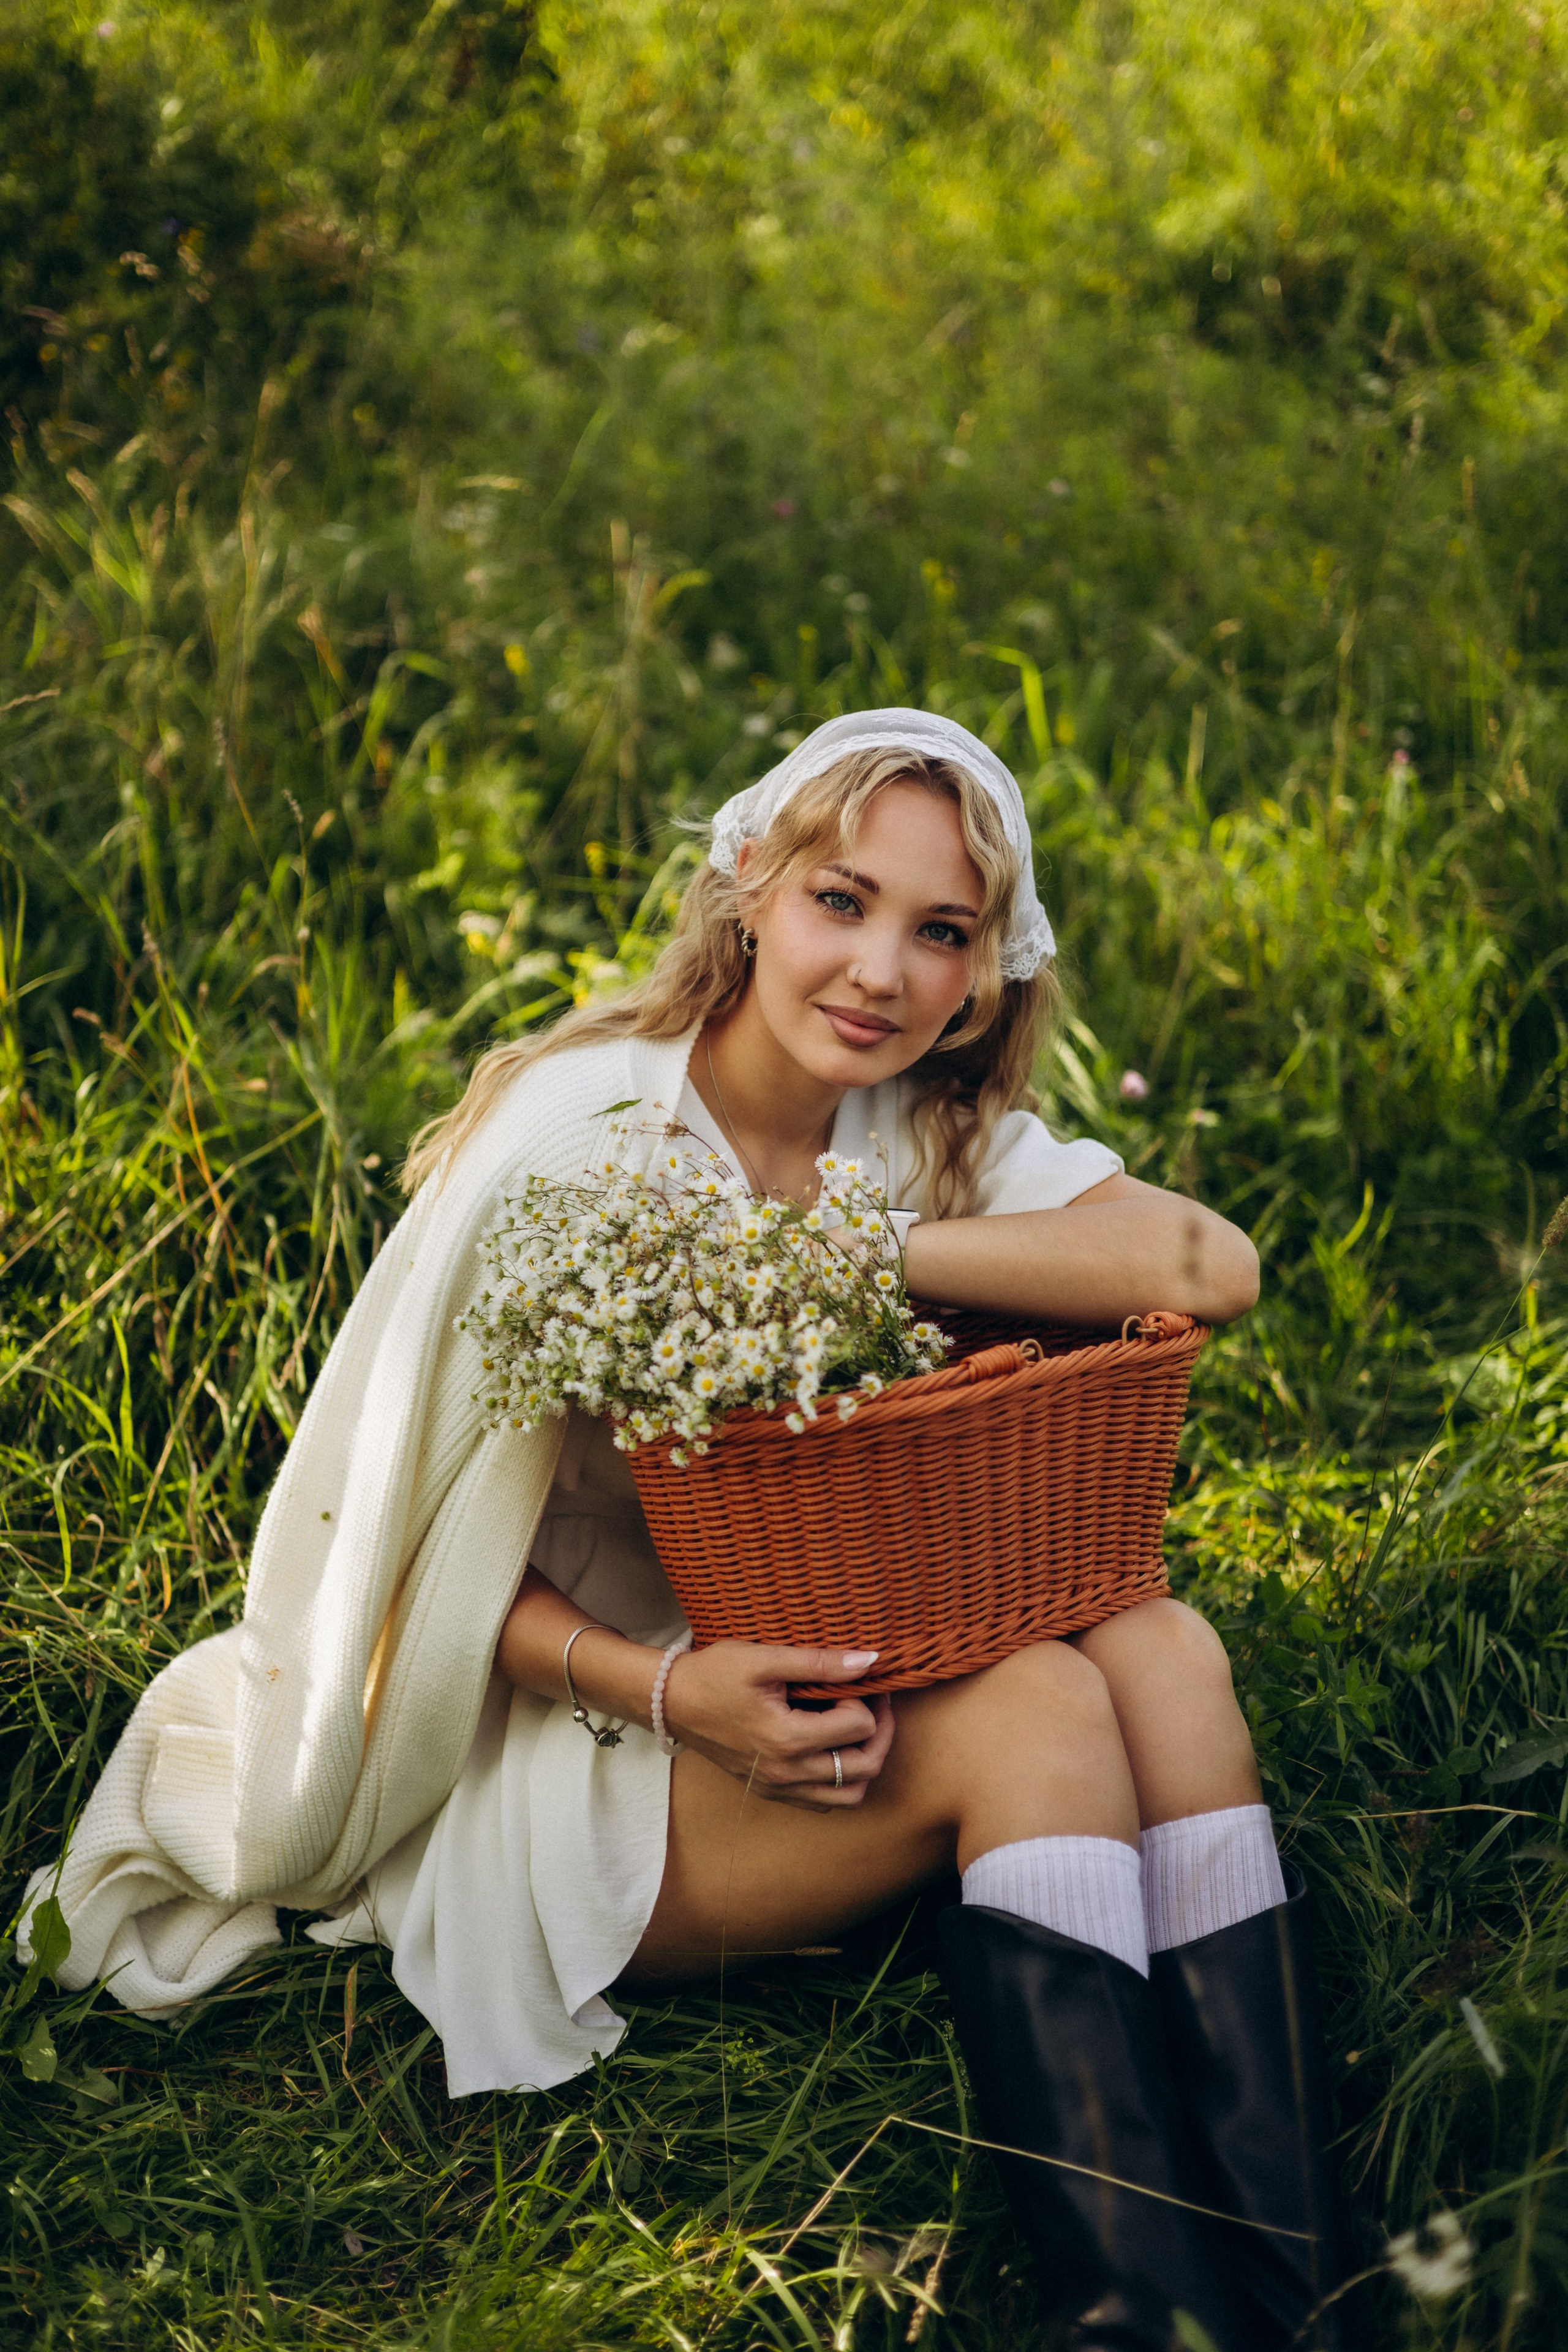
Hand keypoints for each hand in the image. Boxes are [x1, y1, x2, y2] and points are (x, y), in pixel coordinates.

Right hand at [662, 1642, 895, 1809]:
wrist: (670, 1701)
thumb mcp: (765, 1658)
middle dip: (880, 1736)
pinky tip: (831, 1748)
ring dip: (863, 1765)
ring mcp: (777, 1787)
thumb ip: (819, 1662)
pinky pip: (820, 1801)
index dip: (868, 1700)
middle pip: (864, 1770)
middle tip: (875, 1705)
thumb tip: (870, 1661)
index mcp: (787, 1739)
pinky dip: (838, 1781)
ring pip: (847, 1797)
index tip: (857, 1680)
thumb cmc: (714, 1674)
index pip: (859, 1727)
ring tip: (858, 1731)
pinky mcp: (769, 1790)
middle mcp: (786, 1773)